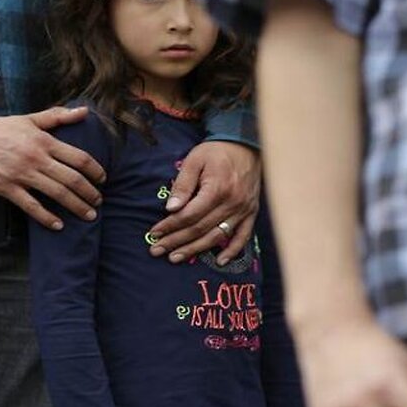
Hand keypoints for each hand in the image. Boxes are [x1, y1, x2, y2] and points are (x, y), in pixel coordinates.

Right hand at [0, 106, 105, 229]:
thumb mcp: (29, 119)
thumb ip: (57, 116)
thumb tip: (84, 111)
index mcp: (44, 141)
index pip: (78, 157)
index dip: (95, 170)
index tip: (103, 179)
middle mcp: (36, 158)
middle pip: (72, 179)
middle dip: (89, 192)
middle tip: (99, 201)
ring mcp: (22, 174)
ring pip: (56, 193)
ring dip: (76, 206)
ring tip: (89, 215)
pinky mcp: (7, 188)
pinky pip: (31, 206)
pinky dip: (46, 217)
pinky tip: (58, 226)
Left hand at [148, 141, 259, 264]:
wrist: (246, 144)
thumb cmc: (216, 151)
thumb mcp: (194, 160)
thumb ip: (183, 185)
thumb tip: (171, 209)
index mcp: (217, 189)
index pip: (189, 215)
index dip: (170, 226)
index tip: (154, 233)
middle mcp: (232, 203)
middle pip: (200, 229)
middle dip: (176, 241)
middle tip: (157, 250)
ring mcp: (243, 210)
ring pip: (217, 236)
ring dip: (196, 249)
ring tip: (176, 257)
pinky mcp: (251, 212)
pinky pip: (243, 236)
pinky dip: (232, 251)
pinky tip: (219, 261)